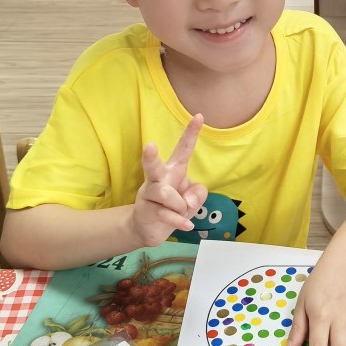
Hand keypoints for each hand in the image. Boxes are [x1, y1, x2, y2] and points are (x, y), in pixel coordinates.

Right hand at [132, 114, 207, 245]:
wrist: (150, 228)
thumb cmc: (174, 207)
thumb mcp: (193, 198)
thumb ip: (198, 193)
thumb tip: (187, 200)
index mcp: (174, 170)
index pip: (183, 149)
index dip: (191, 133)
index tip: (200, 116)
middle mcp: (158, 178)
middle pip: (153, 165)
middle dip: (150, 156)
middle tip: (149, 146)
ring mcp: (149, 194)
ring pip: (166, 194)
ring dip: (180, 206)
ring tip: (183, 211)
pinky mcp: (145, 210)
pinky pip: (166, 214)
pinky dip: (179, 221)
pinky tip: (187, 226)